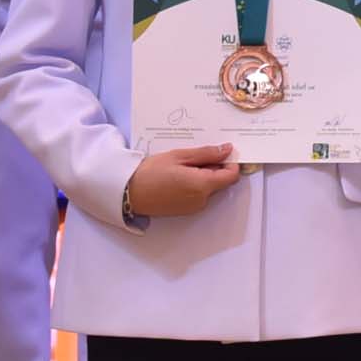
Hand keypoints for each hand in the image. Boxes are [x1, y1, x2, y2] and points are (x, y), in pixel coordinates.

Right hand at [120, 144, 243, 221]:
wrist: (128, 192)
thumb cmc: (151, 172)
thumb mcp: (179, 156)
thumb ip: (206, 154)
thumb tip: (227, 150)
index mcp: (202, 185)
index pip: (231, 176)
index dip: (231, 162)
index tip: (222, 152)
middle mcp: (202, 200)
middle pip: (221, 182)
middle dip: (214, 167)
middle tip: (195, 155)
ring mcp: (194, 207)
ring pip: (210, 188)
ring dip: (204, 176)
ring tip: (182, 165)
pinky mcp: (186, 210)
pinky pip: (199, 195)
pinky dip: (195, 184)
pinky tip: (178, 176)